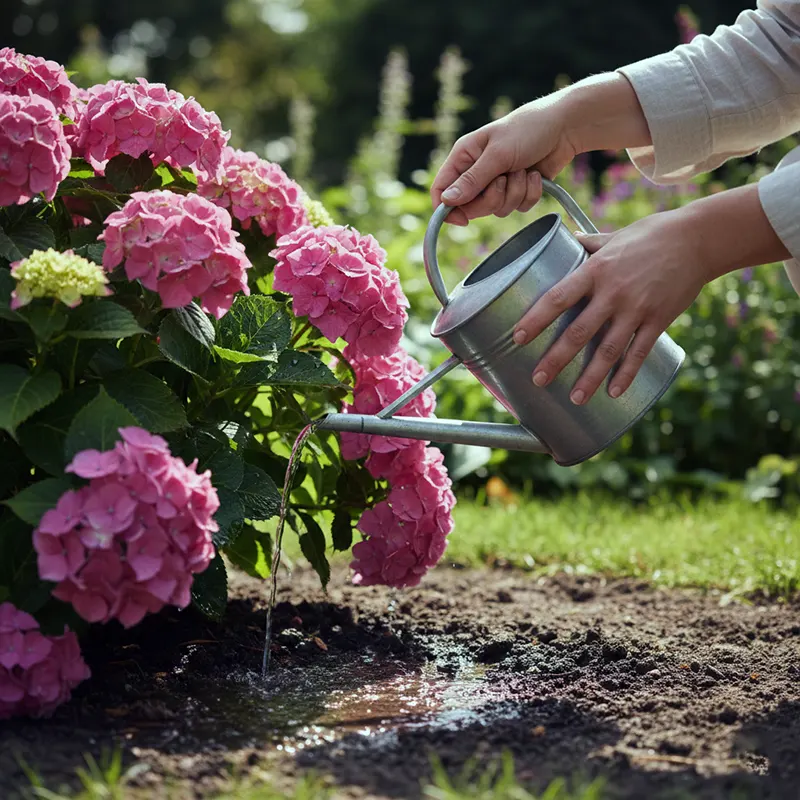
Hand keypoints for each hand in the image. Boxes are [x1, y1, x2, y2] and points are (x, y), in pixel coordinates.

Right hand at [430, 101, 575, 225]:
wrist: (564, 127)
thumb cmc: (528, 129)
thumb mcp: (498, 154)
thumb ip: (472, 180)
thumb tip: (447, 201)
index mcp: (464, 157)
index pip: (441, 190)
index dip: (447, 209)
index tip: (463, 220)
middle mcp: (477, 172)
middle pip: (471, 206)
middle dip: (493, 197)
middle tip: (505, 179)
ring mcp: (498, 182)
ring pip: (497, 209)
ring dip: (515, 192)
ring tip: (524, 170)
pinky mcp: (517, 190)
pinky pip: (518, 207)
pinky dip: (530, 194)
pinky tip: (535, 175)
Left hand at [512, 210, 707, 403]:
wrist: (698, 239)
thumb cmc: (652, 234)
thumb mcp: (614, 236)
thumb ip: (589, 244)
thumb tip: (567, 240)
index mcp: (596, 270)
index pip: (558, 297)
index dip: (537, 319)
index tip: (517, 337)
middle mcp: (614, 292)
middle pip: (579, 331)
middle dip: (556, 358)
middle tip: (538, 379)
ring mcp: (637, 309)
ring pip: (609, 350)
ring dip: (590, 377)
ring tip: (575, 398)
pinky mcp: (659, 320)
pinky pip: (639, 353)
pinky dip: (626, 375)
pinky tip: (613, 393)